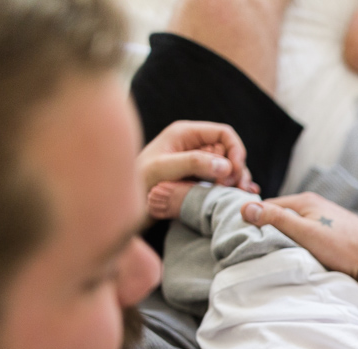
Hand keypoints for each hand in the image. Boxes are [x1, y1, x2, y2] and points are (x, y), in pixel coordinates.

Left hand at [136, 120, 258, 194]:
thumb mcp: (162, 170)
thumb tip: (226, 166)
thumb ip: (193, 163)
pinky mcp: (197, 181)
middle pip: (229, 152)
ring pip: (228, 169)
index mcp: (185, 134)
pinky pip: (221, 182)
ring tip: (235, 196)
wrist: (120, 205)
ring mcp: (196, 164)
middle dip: (237, 169)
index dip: (236, 151)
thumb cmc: (136, 183)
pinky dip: (230, 189)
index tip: (235, 173)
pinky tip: (234, 198)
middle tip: (234, 189)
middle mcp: (193, 146)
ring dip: (235, 181)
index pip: (224, 134)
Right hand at [242, 192, 357, 327]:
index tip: (238, 239)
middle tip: (253, 253)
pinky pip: (306, 243)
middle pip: (280, 220)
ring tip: (274, 259)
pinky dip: (298, 251)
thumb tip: (244, 208)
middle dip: (267, 234)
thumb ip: (275, 219)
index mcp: (306, 201)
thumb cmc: (344, 246)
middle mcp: (315, 209)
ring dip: (283, 244)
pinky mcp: (333, 240)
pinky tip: (296, 262)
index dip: (252, 221)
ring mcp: (325, 224)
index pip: (266, 206)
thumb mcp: (304, 232)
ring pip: (293, 233)